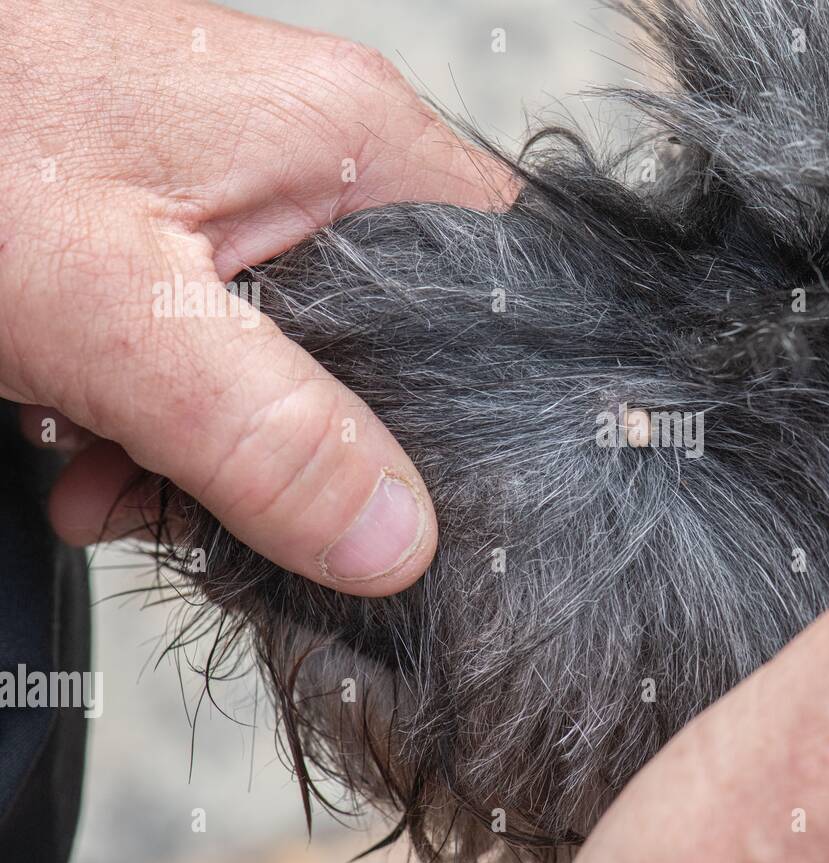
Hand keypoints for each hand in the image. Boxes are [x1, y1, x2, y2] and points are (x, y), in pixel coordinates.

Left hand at [1, 0, 512, 593]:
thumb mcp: (113, 315)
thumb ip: (264, 432)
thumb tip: (392, 534)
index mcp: (350, 141)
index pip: (507, 284)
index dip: (492, 401)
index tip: (433, 494)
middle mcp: (319, 153)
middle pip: (402, 340)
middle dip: (324, 448)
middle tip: (242, 505)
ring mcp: (252, 182)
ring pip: (311, 353)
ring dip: (229, 441)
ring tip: (128, 476)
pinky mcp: (190, 216)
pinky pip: (234, 337)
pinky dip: (174, 409)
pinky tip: (99, 441)